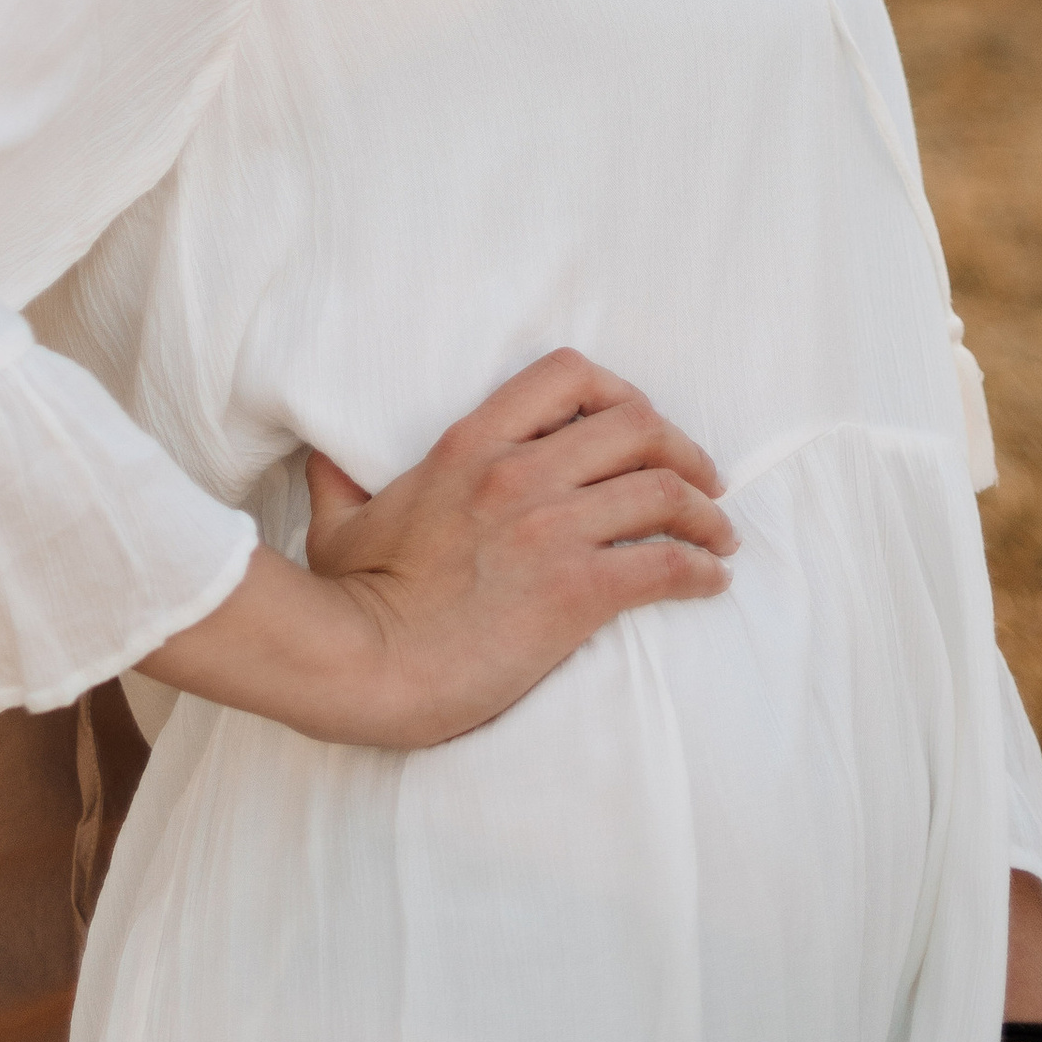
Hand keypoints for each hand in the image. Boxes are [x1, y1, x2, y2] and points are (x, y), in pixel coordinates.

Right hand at [292, 351, 735, 747]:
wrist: (367, 665)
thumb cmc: (353, 599)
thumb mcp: (339, 520)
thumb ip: (341, 478)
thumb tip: (324, 460)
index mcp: (470, 443)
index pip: (567, 376)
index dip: (617, 392)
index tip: (638, 422)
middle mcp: (518, 472)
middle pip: (635, 426)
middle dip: (682, 450)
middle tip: (700, 481)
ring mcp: (550, 528)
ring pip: (662, 491)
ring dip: (704, 514)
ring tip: (717, 536)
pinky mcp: (575, 589)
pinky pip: (665, 564)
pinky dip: (699, 569)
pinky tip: (709, 580)